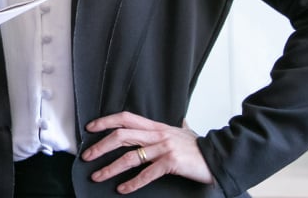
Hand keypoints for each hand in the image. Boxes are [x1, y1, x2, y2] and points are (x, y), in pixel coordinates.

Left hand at [82, 112, 214, 193]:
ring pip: (130, 157)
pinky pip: (147, 174)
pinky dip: (132, 183)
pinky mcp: (171, 163)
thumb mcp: (186, 133)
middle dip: (101, 146)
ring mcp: (164, 148)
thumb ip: (179, 127)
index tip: (90, 128)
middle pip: (121, 136)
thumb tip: (181, 120)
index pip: (125, 118)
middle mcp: (158, 135)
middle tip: (87, 156)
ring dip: (110, 168)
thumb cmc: (200, 148)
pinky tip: (122, 188)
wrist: (220, 157)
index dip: (106, 121)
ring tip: (98, 176)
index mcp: (157, 126)